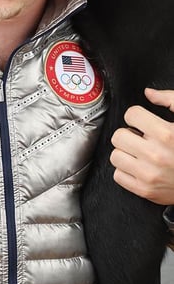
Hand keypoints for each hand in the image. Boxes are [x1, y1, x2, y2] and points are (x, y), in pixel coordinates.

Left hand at [110, 88, 173, 204]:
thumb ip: (170, 100)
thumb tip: (149, 93)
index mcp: (167, 134)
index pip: (131, 115)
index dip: (137, 117)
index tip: (142, 122)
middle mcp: (156, 155)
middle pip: (118, 136)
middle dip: (129, 135)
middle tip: (142, 139)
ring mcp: (149, 174)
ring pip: (115, 156)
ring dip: (126, 153)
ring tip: (141, 154)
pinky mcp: (145, 190)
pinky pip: (117, 175)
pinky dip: (126, 171)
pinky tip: (140, 167)